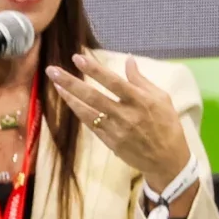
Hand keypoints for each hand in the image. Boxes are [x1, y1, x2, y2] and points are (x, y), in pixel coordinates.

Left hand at [46, 53, 191, 187]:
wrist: (166, 160)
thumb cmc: (167, 125)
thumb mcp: (162, 98)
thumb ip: (141, 80)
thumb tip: (128, 59)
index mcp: (140, 101)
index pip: (113, 82)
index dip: (94, 70)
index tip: (77, 58)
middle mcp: (125, 115)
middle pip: (93, 96)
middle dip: (71, 82)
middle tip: (51, 70)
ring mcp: (115, 130)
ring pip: (86, 112)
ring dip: (69, 97)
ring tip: (54, 83)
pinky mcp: (109, 142)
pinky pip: (89, 124)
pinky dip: (78, 111)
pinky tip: (68, 100)